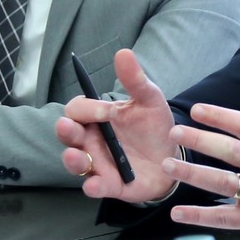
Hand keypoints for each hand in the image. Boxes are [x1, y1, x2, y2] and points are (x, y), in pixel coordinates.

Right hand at [55, 48, 182, 202]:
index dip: (88, 109)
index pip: (78, 110)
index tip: (107, 111)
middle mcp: (92, 140)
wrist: (174, 157)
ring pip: (76, 163)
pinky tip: (95, 185)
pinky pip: (95, 187)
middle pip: (68, 135)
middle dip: (66, 131)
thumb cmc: (154, 127)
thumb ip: (136, 81)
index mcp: (98, 117)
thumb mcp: (150, 101)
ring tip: (77, 156)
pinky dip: (93, 187)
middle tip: (69, 128)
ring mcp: (98, 163)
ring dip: (73, 160)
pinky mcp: (109, 185)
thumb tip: (123, 52)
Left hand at [163, 89, 239, 239]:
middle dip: (198, 140)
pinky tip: (177, 214)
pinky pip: (224, 218)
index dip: (219, 115)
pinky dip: (199, 217)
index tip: (197, 109)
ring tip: (169, 165)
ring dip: (191, 173)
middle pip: (227, 151)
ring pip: (220, 183)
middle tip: (174, 132)